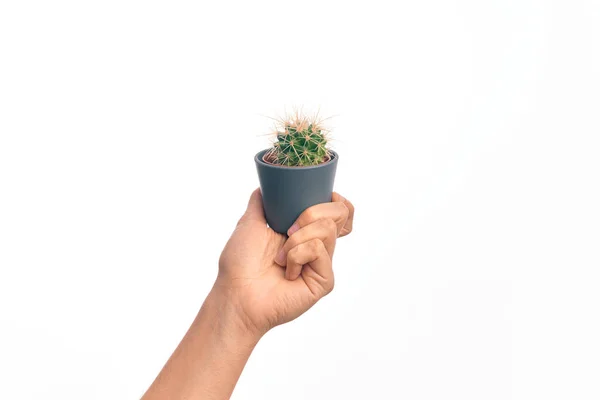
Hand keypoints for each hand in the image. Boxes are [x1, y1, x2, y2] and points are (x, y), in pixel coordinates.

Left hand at [216, 188, 354, 336]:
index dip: (336, 201)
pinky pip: (318, 250)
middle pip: (341, 213)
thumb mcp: (250, 223)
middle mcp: (317, 246)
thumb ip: (260, 202)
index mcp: (305, 231)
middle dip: (313, 212)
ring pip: (327, 229)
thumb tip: (265, 186)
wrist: (235, 293)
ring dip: (296, 238)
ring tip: (279, 257)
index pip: (339, 211)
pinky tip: (287, 273)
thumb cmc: (239, 264)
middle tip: (288, 229)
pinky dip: (296, 255)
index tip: (323, 196)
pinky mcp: (324, 280)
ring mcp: (322, 264)